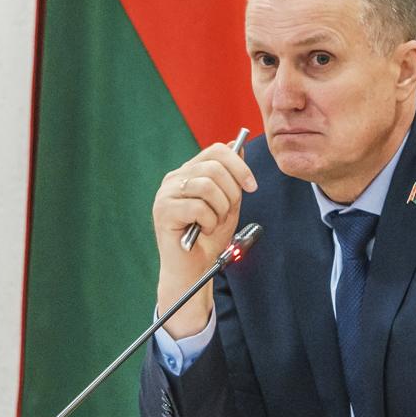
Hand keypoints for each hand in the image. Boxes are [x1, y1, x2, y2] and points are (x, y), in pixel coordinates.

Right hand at [152, 141, 256, 337]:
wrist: (194, 270)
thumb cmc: (209, 238)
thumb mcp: (228, 204)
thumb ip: (232, 178)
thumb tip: (239, 146)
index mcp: (189, 172)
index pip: (216, 151)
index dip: (239, 166)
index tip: (252, 187)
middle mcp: (174, 178)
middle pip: (214, 167)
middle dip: (232, 193)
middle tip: (228, 213)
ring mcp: (166, 194)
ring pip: (207, 186)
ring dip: (220, 210)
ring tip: (213, 224)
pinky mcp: (163, 211)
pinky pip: (198, 207)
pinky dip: (209, 222)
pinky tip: (202, 231)